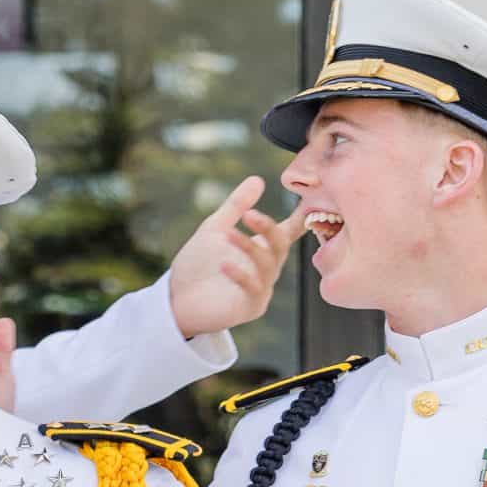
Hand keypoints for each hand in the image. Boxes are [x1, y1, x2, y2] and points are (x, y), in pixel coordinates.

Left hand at [164, 177, 299, 341]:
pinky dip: (241, 275)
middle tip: (249, 214)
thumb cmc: (198, 264)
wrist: (176, 299)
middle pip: (280, 246)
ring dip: (248, 248)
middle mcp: (267, 268)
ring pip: (267, 266)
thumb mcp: (215, 229)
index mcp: (262, 248)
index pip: (289, 231)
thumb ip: (236, 206)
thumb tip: (257, 179)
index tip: (311, 201)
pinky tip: (224, 264)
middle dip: (267, 228)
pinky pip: (253, 289)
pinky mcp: (250, 307)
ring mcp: (262, 289)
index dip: (303, 217)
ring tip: (228, 235)